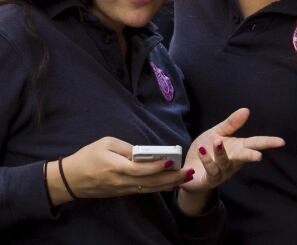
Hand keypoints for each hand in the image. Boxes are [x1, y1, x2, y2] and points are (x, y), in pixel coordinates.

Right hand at [50, 137, 191, 205]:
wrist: (69, 179)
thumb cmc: (87, 156)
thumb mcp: (106, 144)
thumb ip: (126, 148)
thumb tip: (144, 152)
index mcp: (116, 167)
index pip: (140, 169)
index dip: (157, 166)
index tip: (172, 160)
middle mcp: (120, 181)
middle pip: (149, 182)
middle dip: (171, 178)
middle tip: (188, 172)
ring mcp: (121, 189)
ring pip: (148, 189)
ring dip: (168, 185)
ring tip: (185, 179)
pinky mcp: (121, 192)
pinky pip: (143, 191)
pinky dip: (158, 188)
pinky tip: (170, 185)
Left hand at [177, 108, 284, 213]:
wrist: (189, 169)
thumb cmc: (206, 150)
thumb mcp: (217, 133)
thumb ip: (231, 123)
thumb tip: (246, 110)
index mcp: (238, 148)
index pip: (255, 144)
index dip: (268, 142)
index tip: (281, 141)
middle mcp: (233, 161)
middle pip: (244, 157)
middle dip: (250, 156)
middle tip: (258, 156)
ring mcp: (222, 171)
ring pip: (225, 163)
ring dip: (221, 153)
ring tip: (218, 142)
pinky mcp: (210, 179)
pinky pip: (210, 170)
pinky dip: (207, 160)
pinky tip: (202, 150)